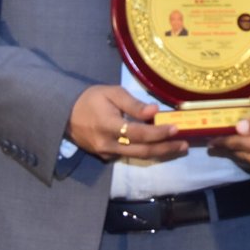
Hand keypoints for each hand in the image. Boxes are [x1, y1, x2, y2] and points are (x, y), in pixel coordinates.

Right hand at [67, 84, 186, 161]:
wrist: (64, 114)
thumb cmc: (90, 99)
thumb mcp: (112, 93)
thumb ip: (133, 104)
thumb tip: (154, 112)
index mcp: (109, 126)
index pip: (138, 133)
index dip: (158, 133)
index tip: (176, 128)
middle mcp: (108, 144)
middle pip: (142, 151)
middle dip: (165, 148)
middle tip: (185, 144)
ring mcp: (106, 153)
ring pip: (137, 156)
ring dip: (159, 152)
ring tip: (178, 147)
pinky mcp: (106, 157)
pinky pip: (129, 156)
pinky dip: (145, 151)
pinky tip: (159, 146)